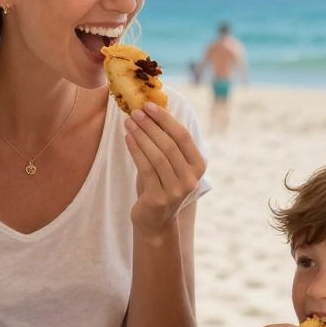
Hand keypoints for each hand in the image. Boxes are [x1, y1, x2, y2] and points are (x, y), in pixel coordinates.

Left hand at [123, 103, 206, 232]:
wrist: (155, 220)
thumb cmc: (160, 185)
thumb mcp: (169, 164)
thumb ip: (166, 142)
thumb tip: (151, 109)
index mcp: (198, 166)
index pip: (183, 136)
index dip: (166, 119)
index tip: (148, 105)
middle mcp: (191, 179)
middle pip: (170, 145)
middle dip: (151, 126)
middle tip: (135, 112)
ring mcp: (176, 190)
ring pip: (158, 156)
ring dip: (141, 136)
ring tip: (128, 123)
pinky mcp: (159, 198)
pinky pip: (146, 168)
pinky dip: (136, 151)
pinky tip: (127, 138)